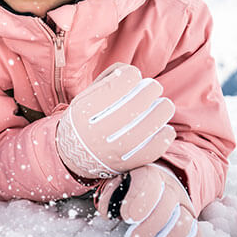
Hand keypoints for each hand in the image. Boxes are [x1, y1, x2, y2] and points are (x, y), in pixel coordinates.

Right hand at [55, 63, 174, 178]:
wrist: (71, 156)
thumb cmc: (83, 119)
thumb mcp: (85, 96)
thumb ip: (107, 80)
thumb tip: (131, 71)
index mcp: (84, 111)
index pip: (117, 85)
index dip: (131, 75)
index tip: (133, 76)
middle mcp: (96, 131)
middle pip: (135, 105)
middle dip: (150, 90)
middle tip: (154, 87)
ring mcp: (112, 150)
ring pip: (147, 127)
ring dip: (161, 111)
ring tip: (163, 106)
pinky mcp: (126, 164)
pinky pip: (153, 149)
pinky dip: (164, 136)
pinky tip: (165, 128)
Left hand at [95, 163, 201, 236]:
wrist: (155, 188)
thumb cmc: (129, 190)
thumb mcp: (116, 186)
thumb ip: (111, 195)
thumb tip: (109, 211)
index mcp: (149, 174)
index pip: (149, 181)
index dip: (140, 200)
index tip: (128, 217)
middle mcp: (170, 187)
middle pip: (168, 202)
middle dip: (150, 225)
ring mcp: (183, 205)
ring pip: (185, 221)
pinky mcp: (192, 224)